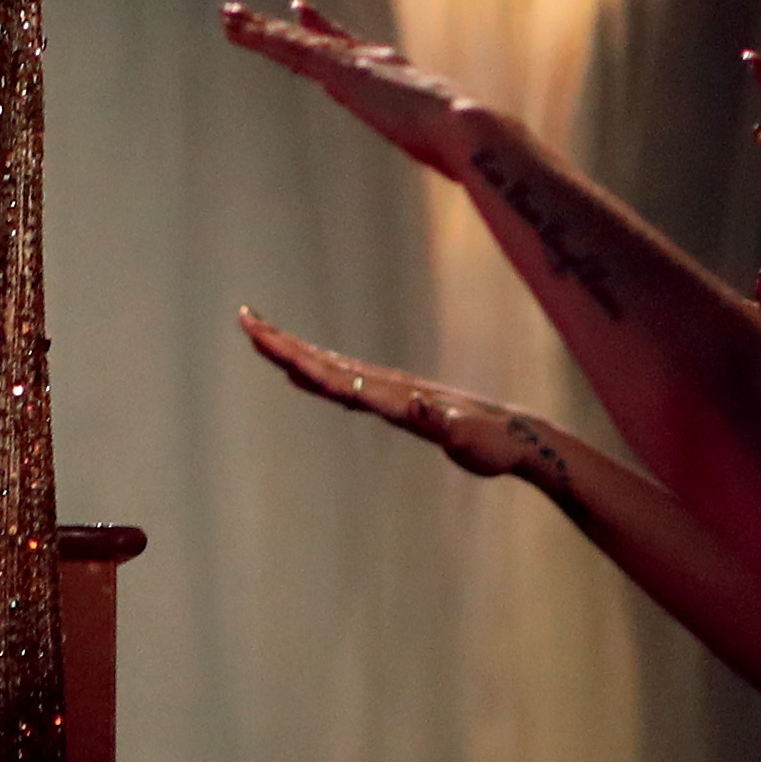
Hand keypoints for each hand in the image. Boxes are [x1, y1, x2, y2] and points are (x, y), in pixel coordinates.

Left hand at [225, 0, 480, 171]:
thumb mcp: (445, 145)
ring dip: (259, 30)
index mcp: (395, 76)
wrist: (467, 130)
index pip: (351, 50)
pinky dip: (262, 38)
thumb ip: (444, 147)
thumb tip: (461, 162)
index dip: (325, 33)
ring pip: (294, 42)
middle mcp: (372, 60)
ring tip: (228, 17)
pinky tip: (238, 29)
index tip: (304, 16)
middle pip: (315, 40)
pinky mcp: (338, 71)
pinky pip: (289, 49)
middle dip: (282, 28)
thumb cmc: (466, 147)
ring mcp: (354, 64)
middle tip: (249, 15)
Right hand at [237, 311, 582, 487]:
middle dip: (281, 343)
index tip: (262, 339)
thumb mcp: (467, 438)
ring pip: (331, 366)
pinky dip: (317, 374)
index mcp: (391, 393)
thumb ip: (440, 422)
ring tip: (262, 337)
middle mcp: (385, 385)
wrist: (516, 436)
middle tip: (245, 319)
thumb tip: (416, 404)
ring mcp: (389, 389)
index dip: (295, 358)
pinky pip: (345, 382)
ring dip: (294, 352)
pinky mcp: (396, 400)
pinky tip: (304, 375)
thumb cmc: (492, 442)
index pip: (334, 374)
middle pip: (323, 360)